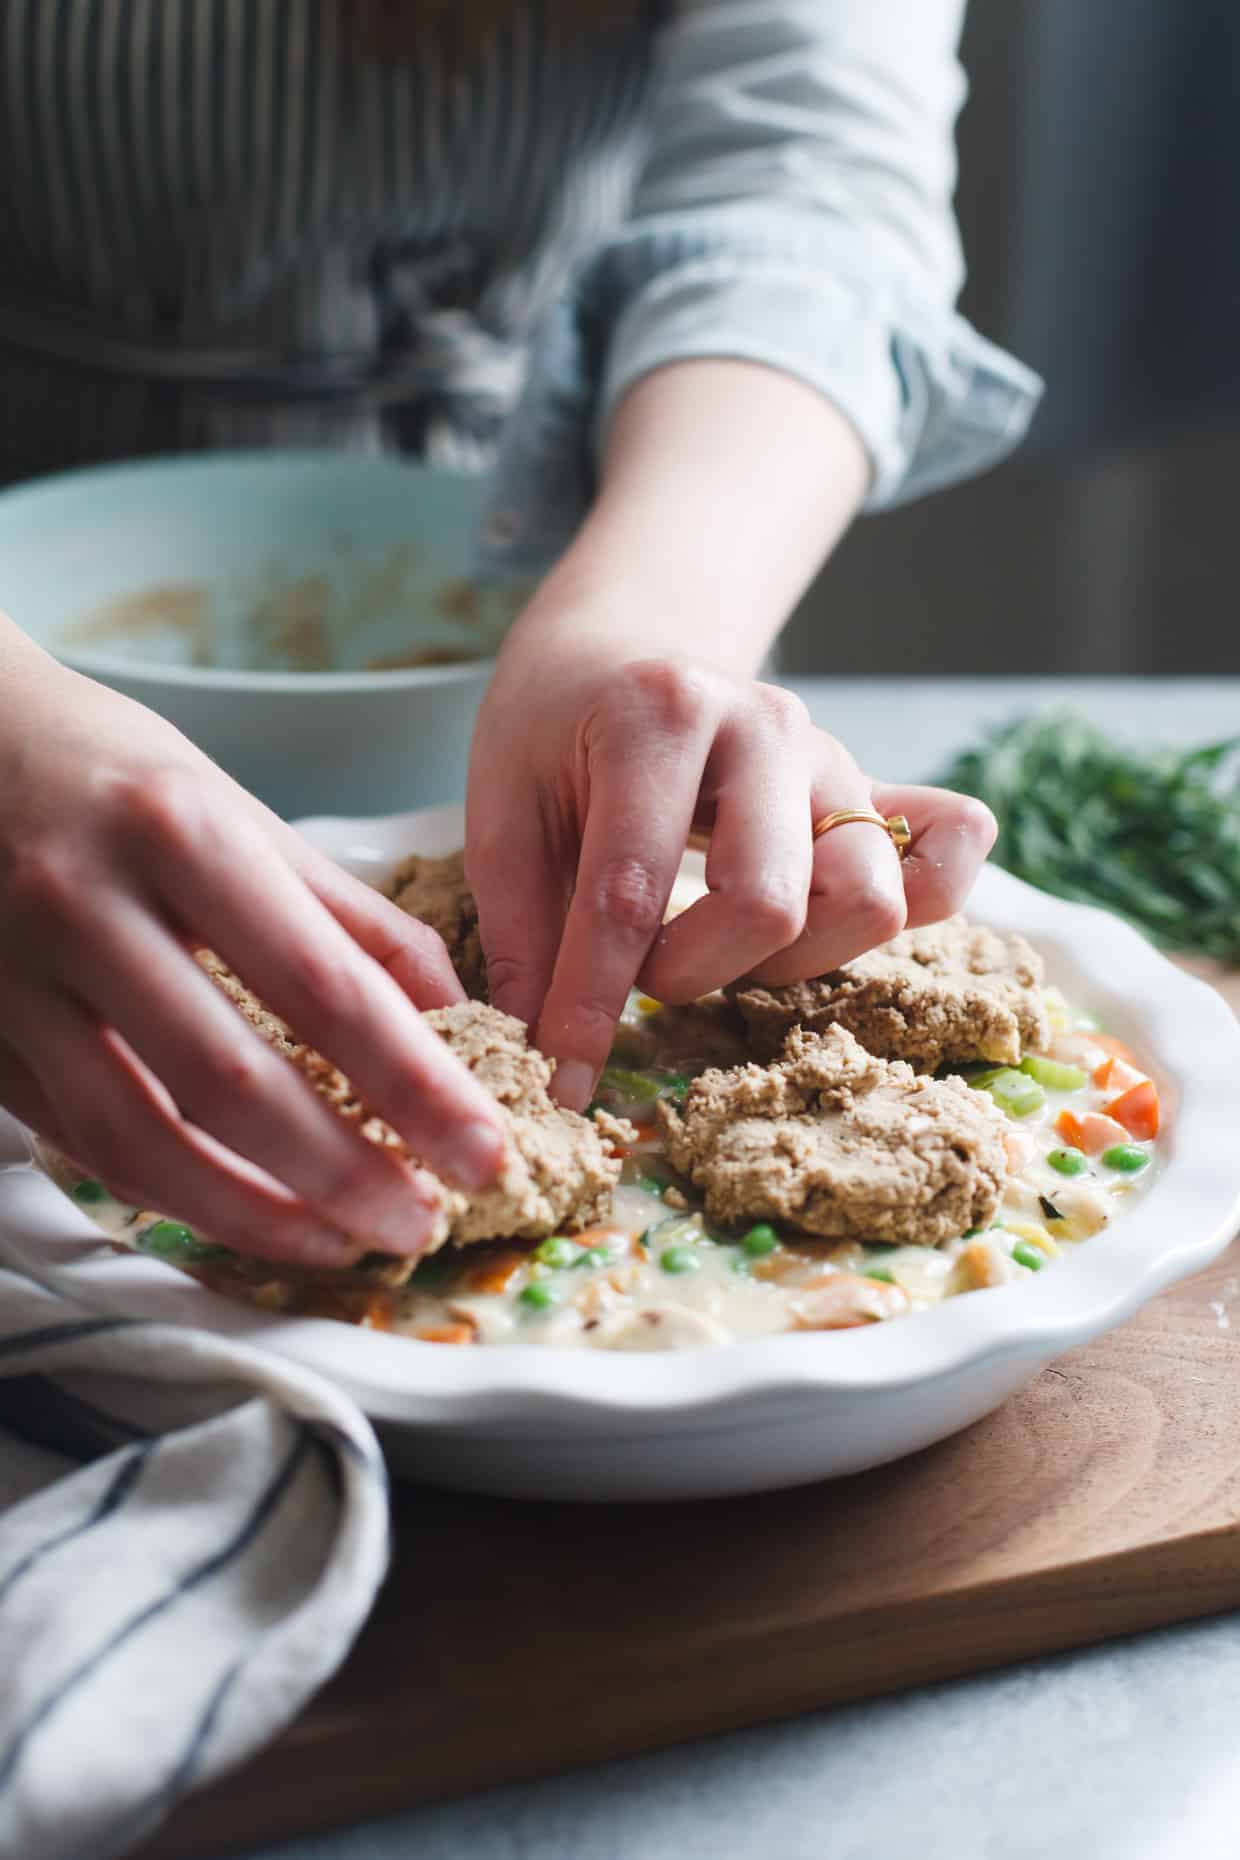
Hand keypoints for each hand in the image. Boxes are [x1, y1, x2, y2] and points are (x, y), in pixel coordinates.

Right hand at [0, 640, 505, 1264]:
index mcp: (179, 831)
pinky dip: (171, 1194)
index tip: (482, 1149)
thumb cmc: (117, 775)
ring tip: (344, 1240)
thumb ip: (348, 915)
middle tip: (420, 1222)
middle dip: (342, 1171)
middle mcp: (87, 906)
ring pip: (140, 1138)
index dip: (413, 1083)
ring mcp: (15, 979)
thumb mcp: (239, 809)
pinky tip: (247, 1215)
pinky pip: (83, 1142)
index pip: (321, 985)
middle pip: (231, 1079)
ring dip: (255, 1213)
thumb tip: (454, 1015)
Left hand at [467, 637, 995, 1108]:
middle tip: (638, 968)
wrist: (621, 648)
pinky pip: (948, 855)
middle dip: (690, 972)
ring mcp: (835, 759)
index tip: (560, 1079)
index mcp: (662, 714)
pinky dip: (924, 903)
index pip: (632, 889)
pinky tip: (831, 924)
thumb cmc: (554, 733)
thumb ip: (520, 934)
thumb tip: (540, 1059)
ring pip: (867, 900)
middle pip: (769, 904)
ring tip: (715, 946)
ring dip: (785, 961)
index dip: (591, 1002)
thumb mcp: (501, 814)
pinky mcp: (877, 791)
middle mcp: (769, 728)